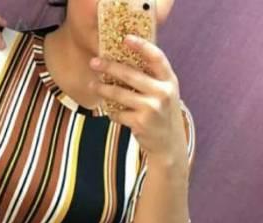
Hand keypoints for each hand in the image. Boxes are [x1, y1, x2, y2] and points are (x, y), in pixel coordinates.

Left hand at [90, 35, 187, 168]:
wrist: (169, 144)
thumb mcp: (165, 93)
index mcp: (169, 81)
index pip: (157, 58)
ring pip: (120, 94)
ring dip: (103, 89)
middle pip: (131, 74)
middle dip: (110, 67)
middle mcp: (162, 93)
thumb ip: (152, 78)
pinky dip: (112, 112)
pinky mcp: (140, 123)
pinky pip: (118, 113)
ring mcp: (151, 108)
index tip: (126, 39)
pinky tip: (109, 110)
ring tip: (93, 85)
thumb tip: (123, 62)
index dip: (142, 46)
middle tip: (95, 62)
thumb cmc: (163, 114)